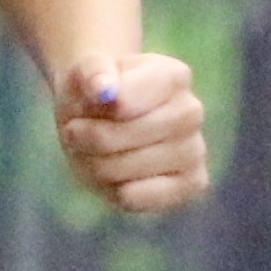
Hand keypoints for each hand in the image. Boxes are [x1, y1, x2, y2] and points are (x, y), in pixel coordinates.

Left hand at [54, 51, 207, 216]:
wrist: (100, 123)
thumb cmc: (93, 94)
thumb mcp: (82, 72)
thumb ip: (93, 72)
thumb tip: (105, 89)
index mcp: (172, 75)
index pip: (127, 100)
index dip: (97, 108)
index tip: (89, 103)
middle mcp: (191, 111)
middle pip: (131, 134)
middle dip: (94, 137)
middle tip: (76, 131)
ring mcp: (194, 149)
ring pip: (129, 169)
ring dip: (96, 165)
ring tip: (95, 152)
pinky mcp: (191, 184)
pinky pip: (141, 198)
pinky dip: (115, 191)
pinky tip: (116, 176)